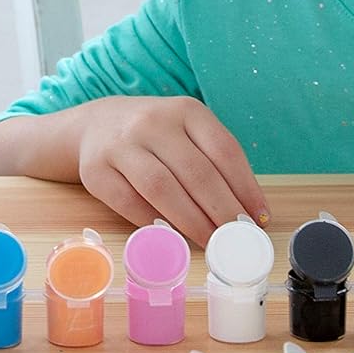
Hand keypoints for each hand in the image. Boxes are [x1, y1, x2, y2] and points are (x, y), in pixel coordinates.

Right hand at [74, 96, 268, 246]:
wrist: (96, 124)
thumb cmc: (157, 135)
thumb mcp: (188, 131)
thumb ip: (216, 162)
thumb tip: (248, 210)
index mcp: (187, 110)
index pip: (225, 151)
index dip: (246, 187)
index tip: (258, 217)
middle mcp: (154, 123)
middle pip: (197, 172)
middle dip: (222, 210)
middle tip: (237, 237)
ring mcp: (122, 145)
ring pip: (163, 189)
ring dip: (192, 221)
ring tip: (211, 241)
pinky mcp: (95, 170)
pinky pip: (129, 203)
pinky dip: (154, 223)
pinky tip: (173, 236)